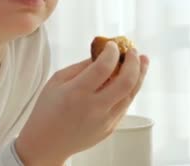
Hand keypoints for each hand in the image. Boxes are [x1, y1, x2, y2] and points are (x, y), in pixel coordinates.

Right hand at [15, 42, 149, 164]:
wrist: (46, 143)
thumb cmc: (47, 109)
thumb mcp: (57, 81)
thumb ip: (81, 67)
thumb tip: (102, 54)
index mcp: (76, 92)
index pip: (103, 67)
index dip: (112, 52)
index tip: (113, 44)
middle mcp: (94, 107)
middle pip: (125, 81)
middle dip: (134, 62)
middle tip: (133, 51)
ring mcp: (105, 120)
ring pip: (131, 94)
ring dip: (140, 75)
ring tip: (143, 61)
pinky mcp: (110, 128)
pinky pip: (124, 105)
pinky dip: (129, 89)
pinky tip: (129, 79)